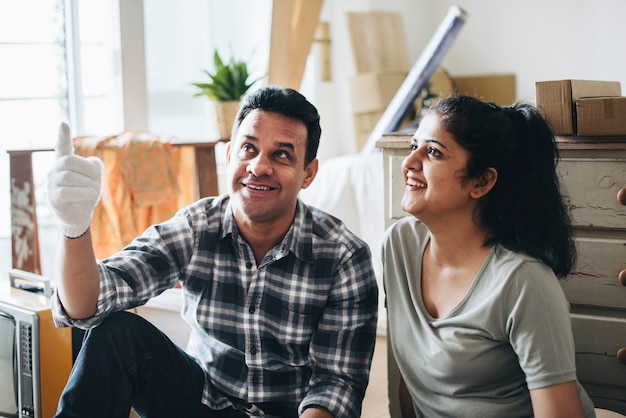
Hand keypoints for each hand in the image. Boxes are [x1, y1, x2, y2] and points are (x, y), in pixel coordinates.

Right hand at [46, 123, 102, 237]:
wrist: (80, 215)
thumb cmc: (86, 192)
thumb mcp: (94, 178)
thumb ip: (95, 166)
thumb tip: (93, 162)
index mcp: (65, 163)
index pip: (62, 146)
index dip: (63, 136)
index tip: (63, 123)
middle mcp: (55, 171)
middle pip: (68, 161)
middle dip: (87, 170)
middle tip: (96, 181)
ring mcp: (51, 184)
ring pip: (69, 176)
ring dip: (88, 183)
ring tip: (94, 191)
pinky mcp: (54, 198)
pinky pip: (67, 191)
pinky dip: (84, 192)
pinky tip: (91, 196)